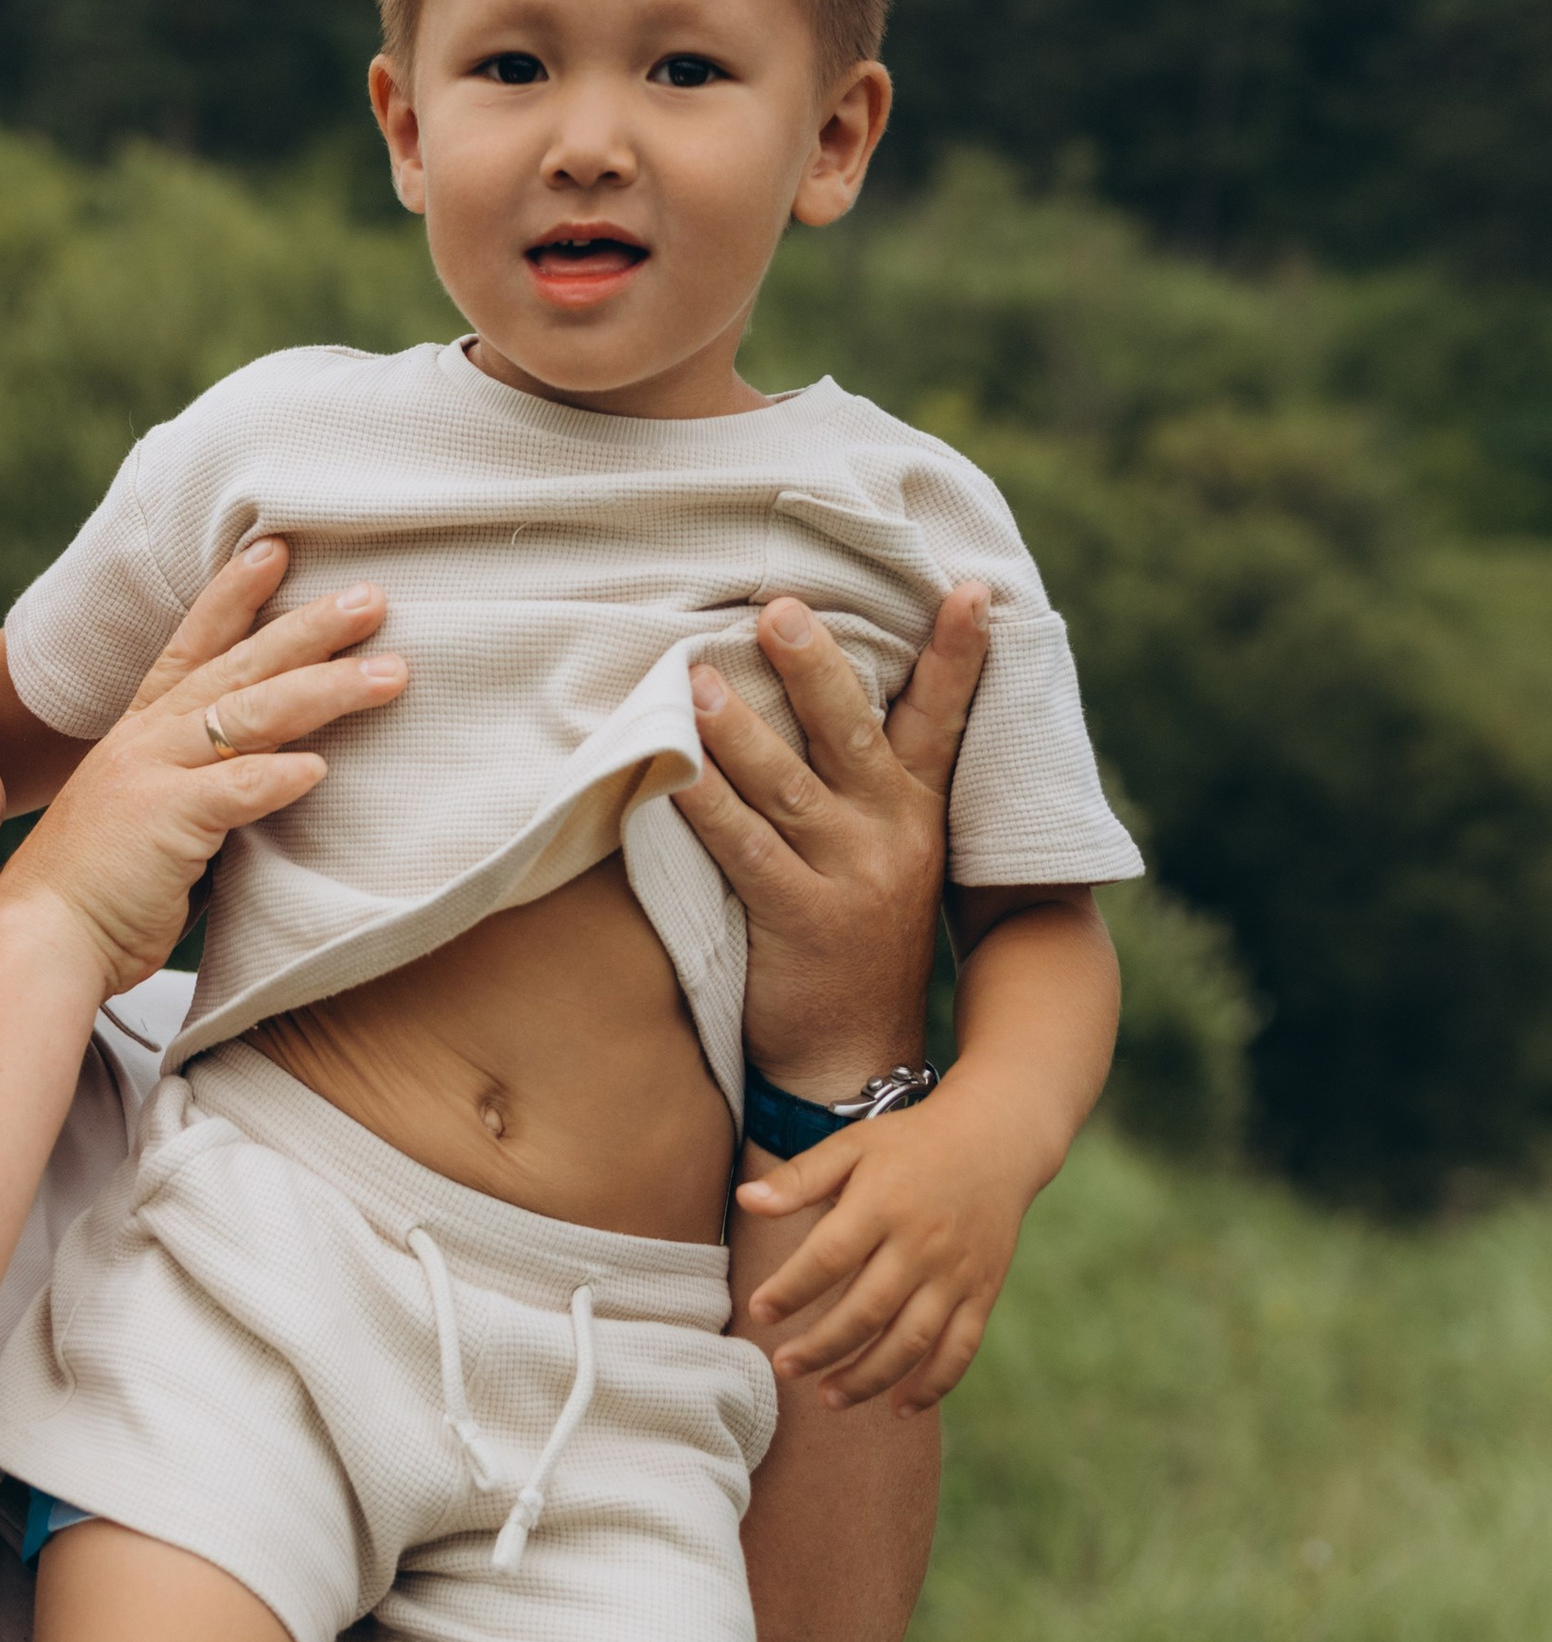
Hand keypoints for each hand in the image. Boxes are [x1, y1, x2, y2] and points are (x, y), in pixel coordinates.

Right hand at [0, 539, 403, 1000]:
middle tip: (371, 598)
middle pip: (239, 666)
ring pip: (250, 715)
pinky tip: (322, 767)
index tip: (276, 550)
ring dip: (325, 689)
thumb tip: (276, 775)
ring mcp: (152, 774)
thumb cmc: (102, 891)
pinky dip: (278, 777)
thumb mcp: (152, 816)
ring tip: (390, 673)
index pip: (193, 645)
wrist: (40, 938)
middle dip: (308, 627)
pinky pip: (234, 791)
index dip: (233, 595)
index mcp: (140, 732)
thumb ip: (205, 788)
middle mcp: (145, 739)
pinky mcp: (164, 822)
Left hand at [673, 584, 990, 1103]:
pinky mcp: (801, 919)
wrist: (857, 1053)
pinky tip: (671, 773)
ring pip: (789, 786)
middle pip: (851, 733)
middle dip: (815, 667)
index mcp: (919, 812)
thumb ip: (870, 786)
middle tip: (778, 609)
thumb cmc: (857, 938)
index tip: (969, 588)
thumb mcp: (890, 857)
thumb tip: (824, 693)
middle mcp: (894, 834)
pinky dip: (706, 808)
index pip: (943, 719)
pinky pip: (745, 850)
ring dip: (740, 731)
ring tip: (699, 680)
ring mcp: (851, 877)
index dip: (958, 654)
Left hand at [736, 1069, 1032, 1412]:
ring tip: (827, 1397)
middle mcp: (922, 1244)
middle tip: (784, 1366)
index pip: (829, 1257)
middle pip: (867, 1310)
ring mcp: (956, 1274)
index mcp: (883, 1203)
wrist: (995, 1140)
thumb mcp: (852, 1146)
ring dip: (869, 1378)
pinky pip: (959, 1349)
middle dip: (821, 1347)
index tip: (759, 1311)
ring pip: (911, 1341)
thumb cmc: (910, 1144)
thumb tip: (746, 1200)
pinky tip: (898, 1406)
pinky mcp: (983, 1293)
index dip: (791, 1289)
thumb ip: (800, 1177)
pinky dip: (932, 1385)